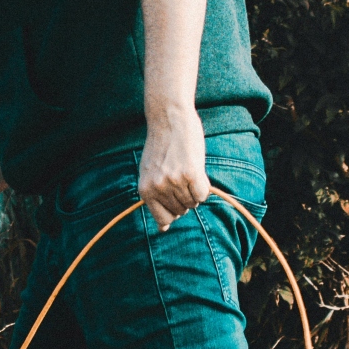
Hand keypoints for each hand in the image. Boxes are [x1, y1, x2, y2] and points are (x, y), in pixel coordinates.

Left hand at [140, 105, 208, 229]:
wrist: (169, 119)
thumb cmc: (161, 146)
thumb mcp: (149, 173)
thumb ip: (154, 199)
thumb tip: (163, 229)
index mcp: (145, 190)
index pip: (163, 220)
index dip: (173, 212)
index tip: (175, 199)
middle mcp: (158, 188)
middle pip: (181, 211)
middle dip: (184, 198)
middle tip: (180, 176)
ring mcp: (174, 182)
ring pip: (193, 203)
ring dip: (194, 190)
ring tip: (186, 170)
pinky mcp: (191, 174)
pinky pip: (203, 194)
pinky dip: (203, 186)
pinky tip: (195, 169)